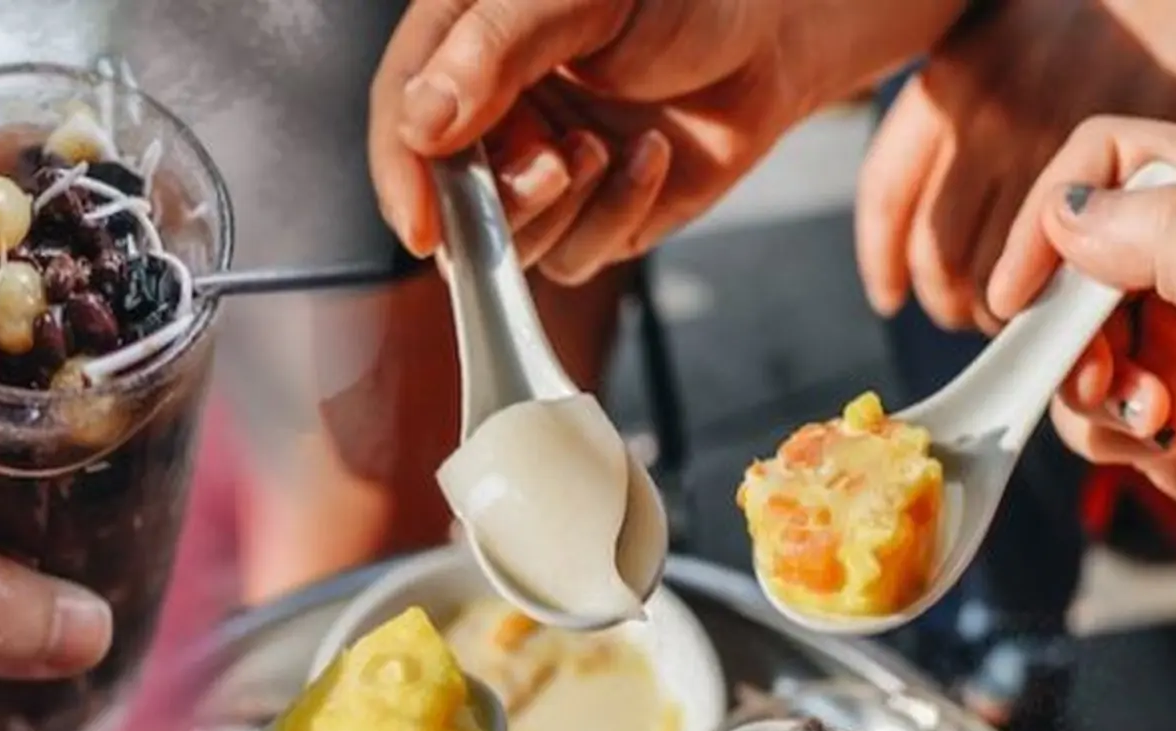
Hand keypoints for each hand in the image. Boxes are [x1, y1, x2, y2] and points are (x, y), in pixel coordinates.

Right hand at [370, 0, 968, 284]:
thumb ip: (495, 50)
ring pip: (507, 241)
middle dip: (498, 197)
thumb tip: (420, 127)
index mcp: (463, 46)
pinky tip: (651, 157)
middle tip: (557, 160)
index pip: (402, 119)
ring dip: (557, 207)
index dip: (402, 177)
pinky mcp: (594, 215)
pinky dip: (613, 217)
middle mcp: (493, 115)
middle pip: (447, 196)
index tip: (419, 224)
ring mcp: (541, 169)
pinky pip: (574, 257)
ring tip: (605, 147)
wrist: (773, 30)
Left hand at [858, 0, 1175, 330]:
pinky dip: (1049, 300)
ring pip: (990, 274)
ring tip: (1012, 313)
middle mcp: (986, 121)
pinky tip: (1057, 302)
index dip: (880, 262)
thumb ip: (950, 112)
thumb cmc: (1090, 19)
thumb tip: (921, 196)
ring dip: (995, 310)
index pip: (885, 198)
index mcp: (947, 85)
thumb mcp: (991, 41)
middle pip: (936, 252)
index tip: (889, 296)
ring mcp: (1046, 153)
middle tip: (963, 312)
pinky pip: (1056, 272)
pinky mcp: (1104, 184)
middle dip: (944, 300)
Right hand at [986, 119, 1175, 649]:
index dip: (1054, 215)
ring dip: (1088, 382)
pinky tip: (1162, 443)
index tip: (1022, 291)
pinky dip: (1106, 430)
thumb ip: (1169, 240)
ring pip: (1077, 338)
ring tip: (1151, 414)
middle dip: (1065, 318)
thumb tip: (1070, 213)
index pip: (1114, 162)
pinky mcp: (1175, 417)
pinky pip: (1094, 408)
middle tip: (1097, 371)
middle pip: (1080, 256)